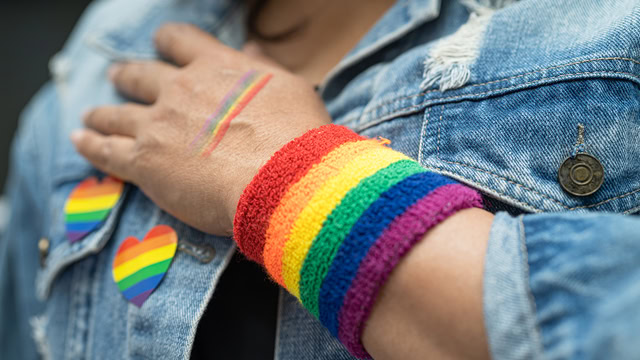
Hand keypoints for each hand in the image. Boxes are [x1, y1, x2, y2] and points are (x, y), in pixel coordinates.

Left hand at [71, 23, 330, 235]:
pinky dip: (89, 144)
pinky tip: (80, 140)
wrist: (285, 179)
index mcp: (217, 68)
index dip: (168, 42)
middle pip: (140, 74)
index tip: (162, 45)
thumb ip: (262, 68)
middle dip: (127, 76)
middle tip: (118, 77)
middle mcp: (182, 89)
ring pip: (116, 112)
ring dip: (102, 112)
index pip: (181, 42)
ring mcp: (159, 125)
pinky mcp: (144, 162)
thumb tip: (251, 48)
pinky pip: (105, 149)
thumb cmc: (298, 136)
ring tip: (92, 115)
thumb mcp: (290, 88)